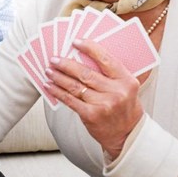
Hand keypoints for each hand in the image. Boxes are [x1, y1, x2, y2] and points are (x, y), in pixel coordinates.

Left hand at [45, 37, 143, 158]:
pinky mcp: (91, 115)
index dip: (90, 48)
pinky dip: (58, 92)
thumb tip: (84, 57)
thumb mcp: (126, 88)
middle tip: (54, 59)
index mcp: (127, 81)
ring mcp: (103, 104)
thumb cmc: (125, 108)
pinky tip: (50, 86)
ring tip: (49, 70)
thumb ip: (111, 74)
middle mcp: (116, 92)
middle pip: (86, 73)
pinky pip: (70, 100)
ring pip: (75, 86)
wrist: (128, 135)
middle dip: (67, 64)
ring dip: (59, 77)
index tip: (76, 41)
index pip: (106, 59)